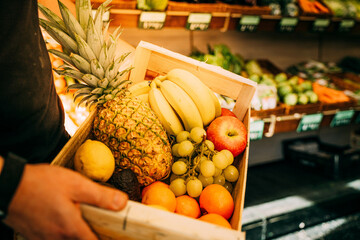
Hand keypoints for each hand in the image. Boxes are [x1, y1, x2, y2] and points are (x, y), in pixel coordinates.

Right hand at [3, 164, 127, 239]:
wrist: (7, 185)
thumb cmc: (40, 183)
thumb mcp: (76, 184)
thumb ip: (101, 196)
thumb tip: (122, 203)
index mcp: (70, 228)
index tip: (116, 235)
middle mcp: (57, 238)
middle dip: (92, 235)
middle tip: (100, 222)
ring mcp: (44, 239)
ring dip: (77, 233)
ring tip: (82, 218)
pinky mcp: (34, 235)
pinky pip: (54, 237)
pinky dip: (63, 231)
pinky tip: (64, 216)